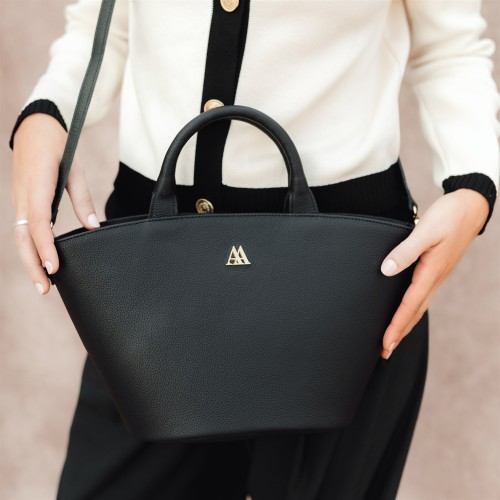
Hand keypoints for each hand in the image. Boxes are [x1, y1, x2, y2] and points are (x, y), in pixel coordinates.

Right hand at [11, 113, 100, 295]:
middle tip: (45, 290)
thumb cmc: (58, 144)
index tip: (54, 268)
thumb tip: (94, 227)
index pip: (38, 224)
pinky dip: (29, 248)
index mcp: (36, 186)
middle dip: (32, 265)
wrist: (34, 127)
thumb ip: (83, 198)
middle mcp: (23, 197)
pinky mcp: (22, 202)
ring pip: (19, 236)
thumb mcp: (75, 168)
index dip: (45, 248)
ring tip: (43, 284)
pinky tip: (40, 262)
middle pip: (23, 238)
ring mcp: (20, 200)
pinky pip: (22, 229)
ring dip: (29, 261)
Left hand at [379, 188, 489, 358]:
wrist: (471, 206)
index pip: (409, 306)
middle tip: (385, 351)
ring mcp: (437, 274)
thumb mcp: (426, 231)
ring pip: (419, 305)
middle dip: (399, 333)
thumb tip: (386, 270)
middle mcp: (434, 278)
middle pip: (415, 313)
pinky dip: (412, 308)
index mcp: (430, 272)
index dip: (396, 326)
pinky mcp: (436, 268)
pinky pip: (421, 294)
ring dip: (405, 323)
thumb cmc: (450, 216)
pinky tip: (406, 309)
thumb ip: (405, 251)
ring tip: (392, 336)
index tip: (385, 344)